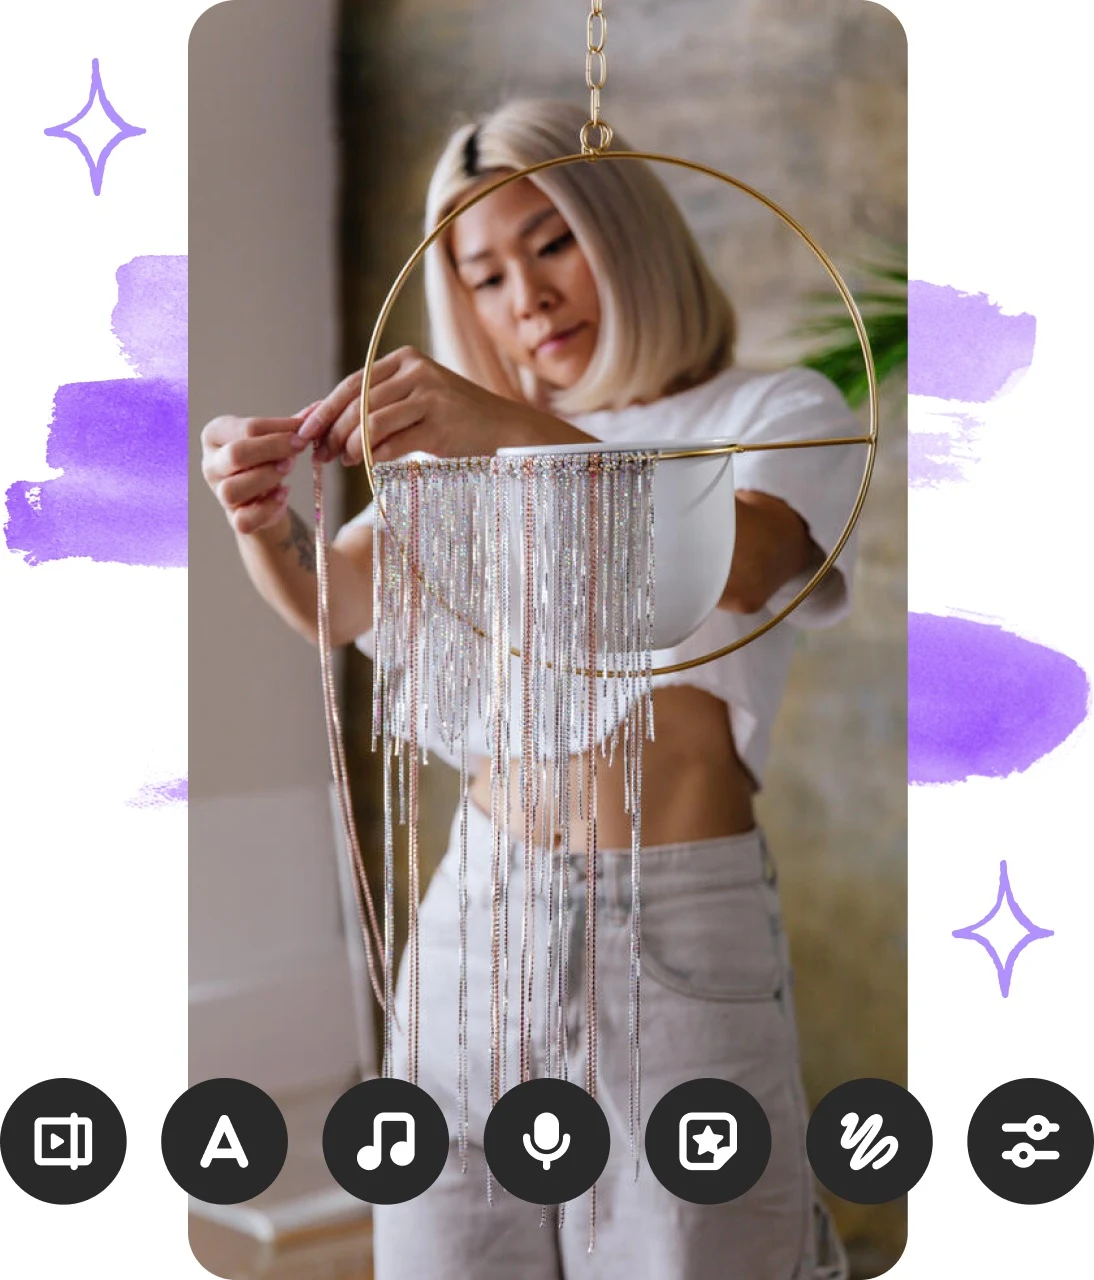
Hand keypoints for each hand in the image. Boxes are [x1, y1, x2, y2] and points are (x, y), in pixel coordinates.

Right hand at [201, 402, 319, 534]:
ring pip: (233, 489)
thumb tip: (320, 407)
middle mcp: (210, 464)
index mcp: (215, 434)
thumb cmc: (266, 459)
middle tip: (298, 449)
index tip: (305, 430)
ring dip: (267, 478)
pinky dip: (268, 508)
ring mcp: (218, 493)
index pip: (247, 428)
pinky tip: (283, 494)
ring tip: (287, 471)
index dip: (281, 429)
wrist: (262, 497)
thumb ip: (294, 425)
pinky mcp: (233, 518)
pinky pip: (244, 519)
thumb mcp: (276, 438)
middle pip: (236, 454)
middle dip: (273, 450)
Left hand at [295, 347, 547, 465]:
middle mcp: (416, 371)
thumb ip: (374, 406)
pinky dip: (373, 456)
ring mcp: (430, 395)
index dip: (323, 409)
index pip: (352, 384)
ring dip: (349, 446)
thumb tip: (317, 418)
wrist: (505, 432)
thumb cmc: (455, 422)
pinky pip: (392, 442)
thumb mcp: (414, 404)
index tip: (303, 432)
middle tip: (319, 454)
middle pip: (357, 402)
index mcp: (405, 360)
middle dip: (331, 431)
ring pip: (370, 421)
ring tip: (344, 462)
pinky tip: (367, 465)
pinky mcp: (440, 423)